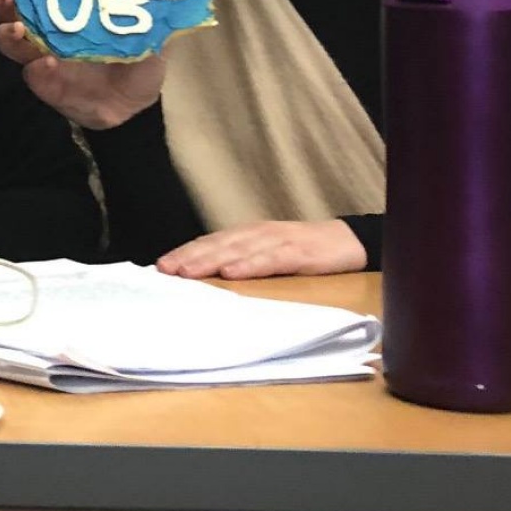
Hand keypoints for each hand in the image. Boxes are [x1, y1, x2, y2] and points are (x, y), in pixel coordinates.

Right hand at [0, 0, 164, 129]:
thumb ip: (154, 15)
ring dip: (9, 32)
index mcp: (71, 13)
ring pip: (10, 42)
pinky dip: (36, 68)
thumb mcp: (151, 37)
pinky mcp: (46, 86)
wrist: (136, 107)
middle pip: (14, 10)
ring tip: (19, 29)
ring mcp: (43, 59)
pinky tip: (48, 63)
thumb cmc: (137, 64)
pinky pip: (31, 75)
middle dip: (8, 0)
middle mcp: (50, 32)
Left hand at [156, 220, 365, 279]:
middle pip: (217, 243)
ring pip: (238, 249)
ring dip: (211, 260)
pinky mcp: (300, 252)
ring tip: (188, 272)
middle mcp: (258, 233)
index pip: (210, 242)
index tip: (159, 267)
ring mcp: (278, 241)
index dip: (185, 252)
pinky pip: (271, 258)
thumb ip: (242, 260)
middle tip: (164, 270)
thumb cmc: (305, 252)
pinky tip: (232, 273)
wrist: (350, 241)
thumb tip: (208, 277)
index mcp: (248, 235)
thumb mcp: (268, 255)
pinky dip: (250, 265)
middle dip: (189, 256)